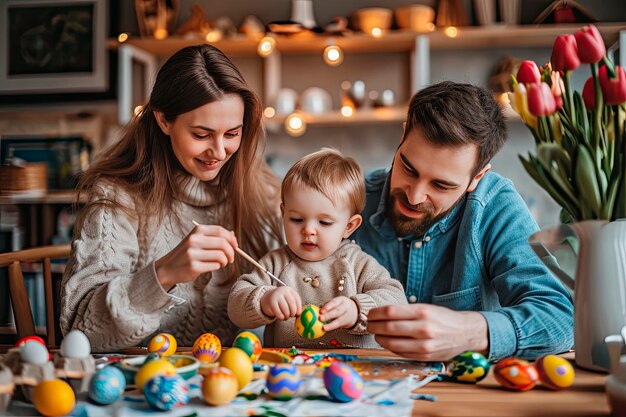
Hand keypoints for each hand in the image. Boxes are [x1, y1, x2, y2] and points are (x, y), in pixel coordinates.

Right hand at [155, 224, 237, 290]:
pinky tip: (211, 266)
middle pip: (223, 243)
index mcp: (197, 230)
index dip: (231, 239)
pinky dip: (217, 267)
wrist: (167, 268)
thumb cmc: (186, 254)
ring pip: (220, 255)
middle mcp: (194, 240)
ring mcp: (192, 253)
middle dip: (231, 252)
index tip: (235, 246)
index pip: (220, 231)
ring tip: (221, 263)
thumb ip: (214, 237)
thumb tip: (233, 235)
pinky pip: (215, 266)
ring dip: (225, 261)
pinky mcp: (193, 266)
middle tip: (231, 258)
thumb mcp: (198, 240)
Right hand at [260, 286, 301, 319]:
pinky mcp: (272, 303)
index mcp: (289, 290)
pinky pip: (279, 313)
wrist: (267, 298)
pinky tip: (281, 318)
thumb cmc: (281, 300)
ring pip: (286, 309)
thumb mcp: (288, 299)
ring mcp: (277, 296)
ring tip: (286, 317)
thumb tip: (298, 314)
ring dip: (287, 316)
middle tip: (291, 316)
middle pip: (292, 303)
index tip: (298, 314)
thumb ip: (295, 305)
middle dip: (293, 312)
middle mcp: (283, 291)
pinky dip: (281, 317)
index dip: (299, 308)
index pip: (297, 299)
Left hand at [320, 296, 358, 330]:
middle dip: (328, 315)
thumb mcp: (336, 302)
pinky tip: (326, 330)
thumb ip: (326, 306)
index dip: (327, 307)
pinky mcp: (347, 322)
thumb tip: (313, 309)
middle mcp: (345, 307)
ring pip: (339, 321)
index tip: (320, 311)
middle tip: (320, 318)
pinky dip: (332, 328)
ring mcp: (347, 315)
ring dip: (330, 325)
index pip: (334, 302)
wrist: (355, 311)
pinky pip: (339, 325)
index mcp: (341, 300)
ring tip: (323, 328)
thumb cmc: (339, 306)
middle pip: (337, 311)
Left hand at [367, 304, 488, 360]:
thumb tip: (379, 315)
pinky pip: (400, 353)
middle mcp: (423, 328)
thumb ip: (405, 312)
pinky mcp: (424, 357)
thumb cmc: (442, 318)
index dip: (375, 313)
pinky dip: (390, 348)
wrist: (465, 333)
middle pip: (388, 327)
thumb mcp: (426, 308)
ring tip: (376, 334)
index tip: (370, 313)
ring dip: (379, 338)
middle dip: (373, 326)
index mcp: (423, 312)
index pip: (390, 311)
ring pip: (392, 343)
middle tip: (369, 324)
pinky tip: (387, 342)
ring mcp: (424, 345)